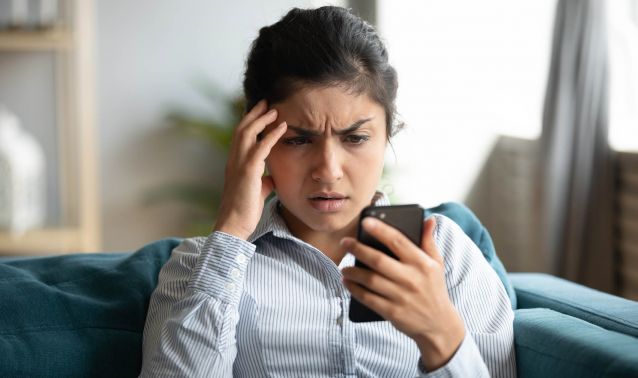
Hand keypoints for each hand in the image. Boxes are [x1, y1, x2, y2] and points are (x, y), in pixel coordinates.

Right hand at [213, 99, 286, 239]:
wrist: (234, 225)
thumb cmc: (245, 211)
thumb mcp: (256, 192)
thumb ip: (262, 181)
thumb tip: (271, 178)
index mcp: (234, 164)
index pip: (240, 136)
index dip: (248, 122)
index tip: (259, 112)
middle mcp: (234, 160)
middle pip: (242, 129)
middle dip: (254, 114)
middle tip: (266, 102)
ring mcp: (239, 165)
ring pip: (247, 133)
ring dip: (262, 119)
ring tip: (274, 109)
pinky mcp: (248, 172)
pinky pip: (261, 147)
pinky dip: (271, 135)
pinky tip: (282, 127)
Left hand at [340, 217, 464, 370]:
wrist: (439, 325)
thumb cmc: (434, 289)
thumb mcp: (437, 264)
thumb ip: (428, 241)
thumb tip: (428, 219)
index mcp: (422, 264)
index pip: (398, 241)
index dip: (381, 230)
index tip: (365, 221)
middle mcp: (412, 279)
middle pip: (379, 260)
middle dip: (358, 249)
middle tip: (345, 242)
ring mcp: (401, 297)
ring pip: (370, 280)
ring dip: (353, 272)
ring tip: (343, 267)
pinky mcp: (393, 312)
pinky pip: (368, 298)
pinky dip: (354, 289)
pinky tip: (347, 282)